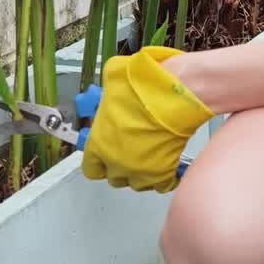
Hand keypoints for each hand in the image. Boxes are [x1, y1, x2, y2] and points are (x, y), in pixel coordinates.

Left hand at [79, 46, 214, 191]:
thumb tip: (112, 81)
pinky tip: (168, 165)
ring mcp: (140, 171)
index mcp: (99, 144)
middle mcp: (116, 162)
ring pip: (137, 184)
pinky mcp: (163, 173)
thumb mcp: (114, 78)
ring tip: (149, 157)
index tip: (105, 155)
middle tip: (129, 151)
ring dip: (141, 173)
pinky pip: (162, 185)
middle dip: (120, 166)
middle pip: (114, 178)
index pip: (90, 168)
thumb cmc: (143, 86)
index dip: (98, 161)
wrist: (173, 94)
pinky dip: (165, 178)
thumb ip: (109, 89)